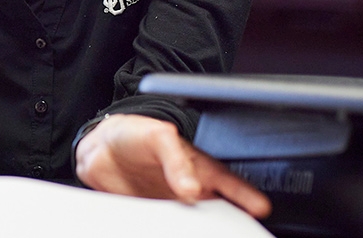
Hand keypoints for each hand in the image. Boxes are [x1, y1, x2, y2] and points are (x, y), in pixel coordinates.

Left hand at [75, 114, 270, 218]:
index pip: (231, 185)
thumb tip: (192, 188)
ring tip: (206, 232)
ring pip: (193, 224)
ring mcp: (172, 206)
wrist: (101, 148)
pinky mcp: (153, 217)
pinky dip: (169, 232)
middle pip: (218, 211)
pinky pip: (164, 228)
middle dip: (230, 222)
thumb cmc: (136, 135)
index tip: (261, 209)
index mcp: (199, 169)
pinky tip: (169, 232)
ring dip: (199, 229)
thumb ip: (176, 161)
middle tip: (235, 229)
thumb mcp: (159, 138)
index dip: (248, 198)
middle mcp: (191, 191)